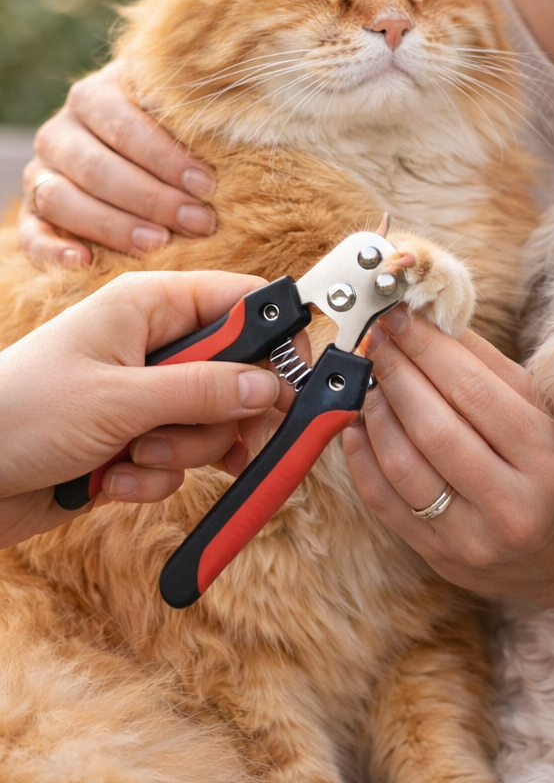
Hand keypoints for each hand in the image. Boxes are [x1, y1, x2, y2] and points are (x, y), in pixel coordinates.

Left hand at [0, 270, 285, 546]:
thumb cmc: (19, 416)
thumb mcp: (120, 401)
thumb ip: (202, 393)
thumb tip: (269, 387)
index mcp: (147, 307)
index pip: (238, 301)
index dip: (275, 337)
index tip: (297, 379)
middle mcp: (151, 346)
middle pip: (235, 374)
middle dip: (220, 417)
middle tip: (228, 443)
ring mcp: (143, 397)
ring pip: (209, 425)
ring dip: (179, 454)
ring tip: (131, 459)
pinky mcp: (133, 443)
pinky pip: (178, 462)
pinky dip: (150, 479)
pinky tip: (109, 482)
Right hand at [19, 58, 216, 266]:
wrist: (136, 151)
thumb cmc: (178, 132)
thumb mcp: (187, 110)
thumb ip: (204, 107)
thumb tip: (249, 110)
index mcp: (96, 95)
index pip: (121, 121)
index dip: (164, 154)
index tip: (207, 184)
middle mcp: (63, 131)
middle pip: (95, 165)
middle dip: (150, 197)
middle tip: (197, 222)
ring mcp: (44, 172)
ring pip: (61, 198)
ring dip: (111, 224)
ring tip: (156, 243)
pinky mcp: (34, 212)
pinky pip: (31, 233)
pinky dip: (52, 249)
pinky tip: (84, 262)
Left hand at [342, 304, 553, 605]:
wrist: (552, 554)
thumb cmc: (545, 466)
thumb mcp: (538, 412)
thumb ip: (486, 367)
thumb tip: (429, 320)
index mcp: (547, 458)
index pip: (474, 391)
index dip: (428, 349)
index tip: (400, 317)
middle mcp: (513, 504)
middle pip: (434, 428)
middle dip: (397, 373)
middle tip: (376, 339)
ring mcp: (472, 537)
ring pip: (403, 465)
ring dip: (375, 412)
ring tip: (369, 379)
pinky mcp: (436, 555)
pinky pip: (383, 500)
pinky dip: (362, 455)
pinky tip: (358, 423)